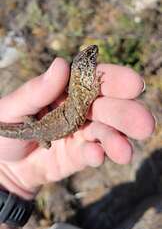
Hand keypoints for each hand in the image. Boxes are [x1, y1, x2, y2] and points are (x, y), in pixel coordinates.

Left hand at [0, 58, 154, 199]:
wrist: (2, 165)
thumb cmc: (5, 129)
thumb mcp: (11, 108)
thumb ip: (35, 91)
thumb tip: (61, 64)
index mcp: (66, 89)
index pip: (94, 79)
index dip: (115, 79)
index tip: (134, 84)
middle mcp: (80, 109)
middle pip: (108, 107)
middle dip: (127, 113)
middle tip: (144, 124)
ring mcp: (81, 133)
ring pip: (106, 132)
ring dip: (118, 140)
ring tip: (124, 151)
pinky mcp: (79, 156)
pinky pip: (92, 154)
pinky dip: (97, 155)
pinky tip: (96, 156)